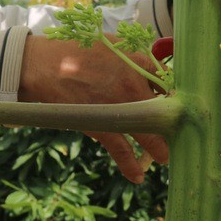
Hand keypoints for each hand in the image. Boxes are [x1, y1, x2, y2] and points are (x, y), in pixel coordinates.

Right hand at [17, 35, 168, 183]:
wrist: (44, 66)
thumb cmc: (74, 50)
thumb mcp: (109, 44)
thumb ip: (130, 56)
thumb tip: (147, 67)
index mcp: (137, 61)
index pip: (168, 80)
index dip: (172, 94)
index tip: (174, 103)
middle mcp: (134, 85)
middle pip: (165, 111)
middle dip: (172, 125)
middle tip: (175, 132)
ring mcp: (119, 107)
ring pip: (149, 135)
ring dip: (159, 149)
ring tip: (164, 156)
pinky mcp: (102, 125)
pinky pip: (122, 151)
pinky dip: (131, 166)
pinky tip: (137, 176)